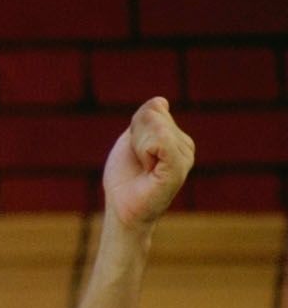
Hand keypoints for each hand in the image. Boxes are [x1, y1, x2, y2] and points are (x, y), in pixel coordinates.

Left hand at [102, 97, 194, 230]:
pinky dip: (145, 151)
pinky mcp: (178, 169)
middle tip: (138, 162)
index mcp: (176, 138)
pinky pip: (162, 142)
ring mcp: (185, 158)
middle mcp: (186, 146)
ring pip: (156, 127)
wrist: (121, 207)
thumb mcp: (131, 139)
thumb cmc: (125, 177)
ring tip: (143, 167)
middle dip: (135, 137)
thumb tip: (161, 100)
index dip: (134, 127)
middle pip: (154, 116)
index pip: (153, 109)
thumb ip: (145, 119)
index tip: (135, 150)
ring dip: (138, 147)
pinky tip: (148, 169)